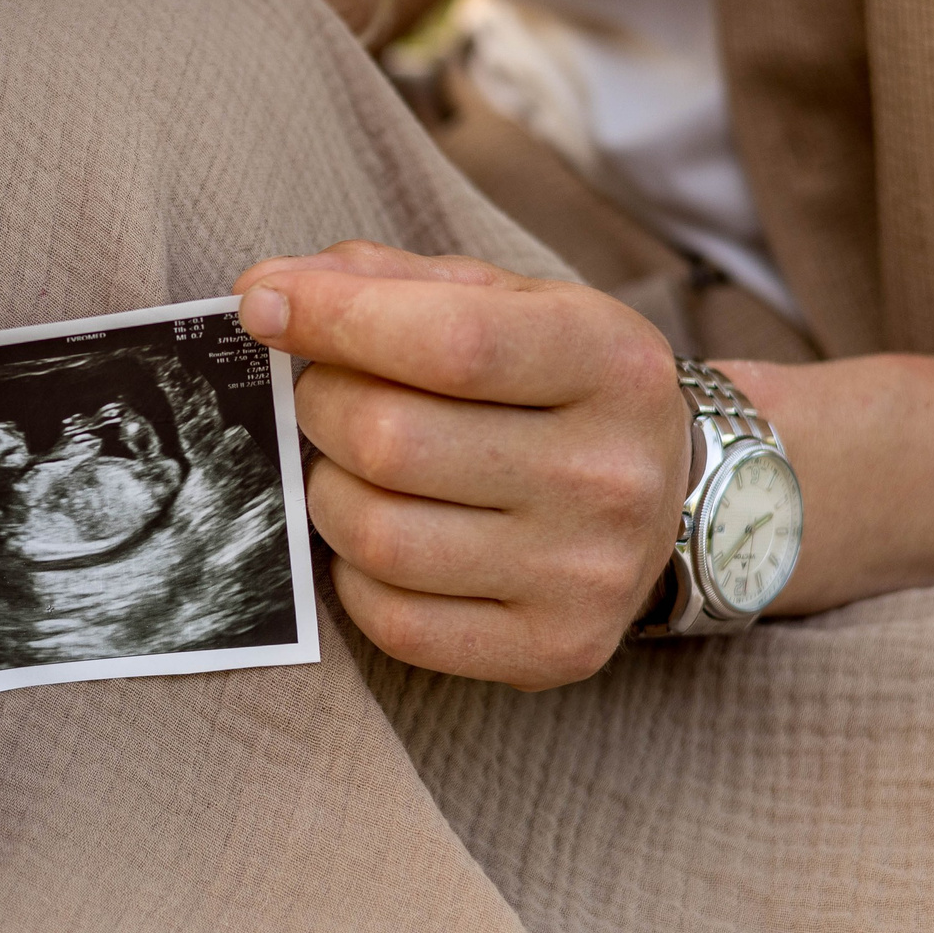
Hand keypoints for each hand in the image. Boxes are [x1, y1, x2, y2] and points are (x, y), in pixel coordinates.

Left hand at [234, 241, 688, 686]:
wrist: (670, 497)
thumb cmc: (556, 383)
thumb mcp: (504, 303)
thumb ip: (388, 282)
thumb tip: (265, 290)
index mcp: (611, 362)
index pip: (449, 342)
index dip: (334, 319)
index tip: (263, 306)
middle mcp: (611, 474)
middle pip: (391, 441)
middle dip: (321, 406)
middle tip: (326, 397)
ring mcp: (586, 574)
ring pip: (377, 535)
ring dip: (326, 491)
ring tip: (349, 467)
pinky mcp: (554, 650)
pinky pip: (393, 621)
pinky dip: (353, 575)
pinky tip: (379, 537)